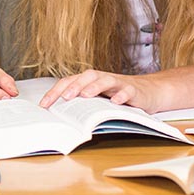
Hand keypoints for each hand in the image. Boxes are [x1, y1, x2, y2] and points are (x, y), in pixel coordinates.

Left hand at [39, 69, 167, 112]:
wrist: (150, 91)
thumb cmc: (118, 95)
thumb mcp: (98, 100)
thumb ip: (82, 104)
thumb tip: (59, 118)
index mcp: (90, 81)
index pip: (69, 82)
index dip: (56, 92)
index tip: (44, 105)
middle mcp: (103, 79)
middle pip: (87, 76)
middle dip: (75, 86)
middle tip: (65, 97)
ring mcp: (119, 83)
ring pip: (106, 80)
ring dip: (95, 87)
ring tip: (86, 95)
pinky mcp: (134, 91)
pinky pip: (127, 91)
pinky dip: (122, 95)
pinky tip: (116, 102)